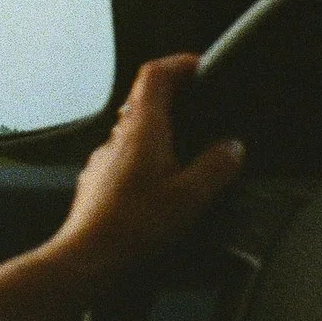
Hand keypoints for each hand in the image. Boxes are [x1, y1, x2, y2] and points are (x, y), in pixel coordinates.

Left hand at [45, 53, 244, 293]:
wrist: (89, 257)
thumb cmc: (134, 227)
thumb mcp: (191, 197)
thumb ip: (216, 167)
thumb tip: (232, 148)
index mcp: (142, 130)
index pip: (154, 75)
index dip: (178, 63)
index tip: (199, 65)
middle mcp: (117, 138)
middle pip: (143, 100)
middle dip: (174, 96)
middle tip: (200, 103)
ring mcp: (104, 158)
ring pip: (133, 130)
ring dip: (161, 128)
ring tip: (189, 145)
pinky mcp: (99, 181)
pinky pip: (125, 156)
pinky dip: (147, 156)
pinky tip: (162, 182)